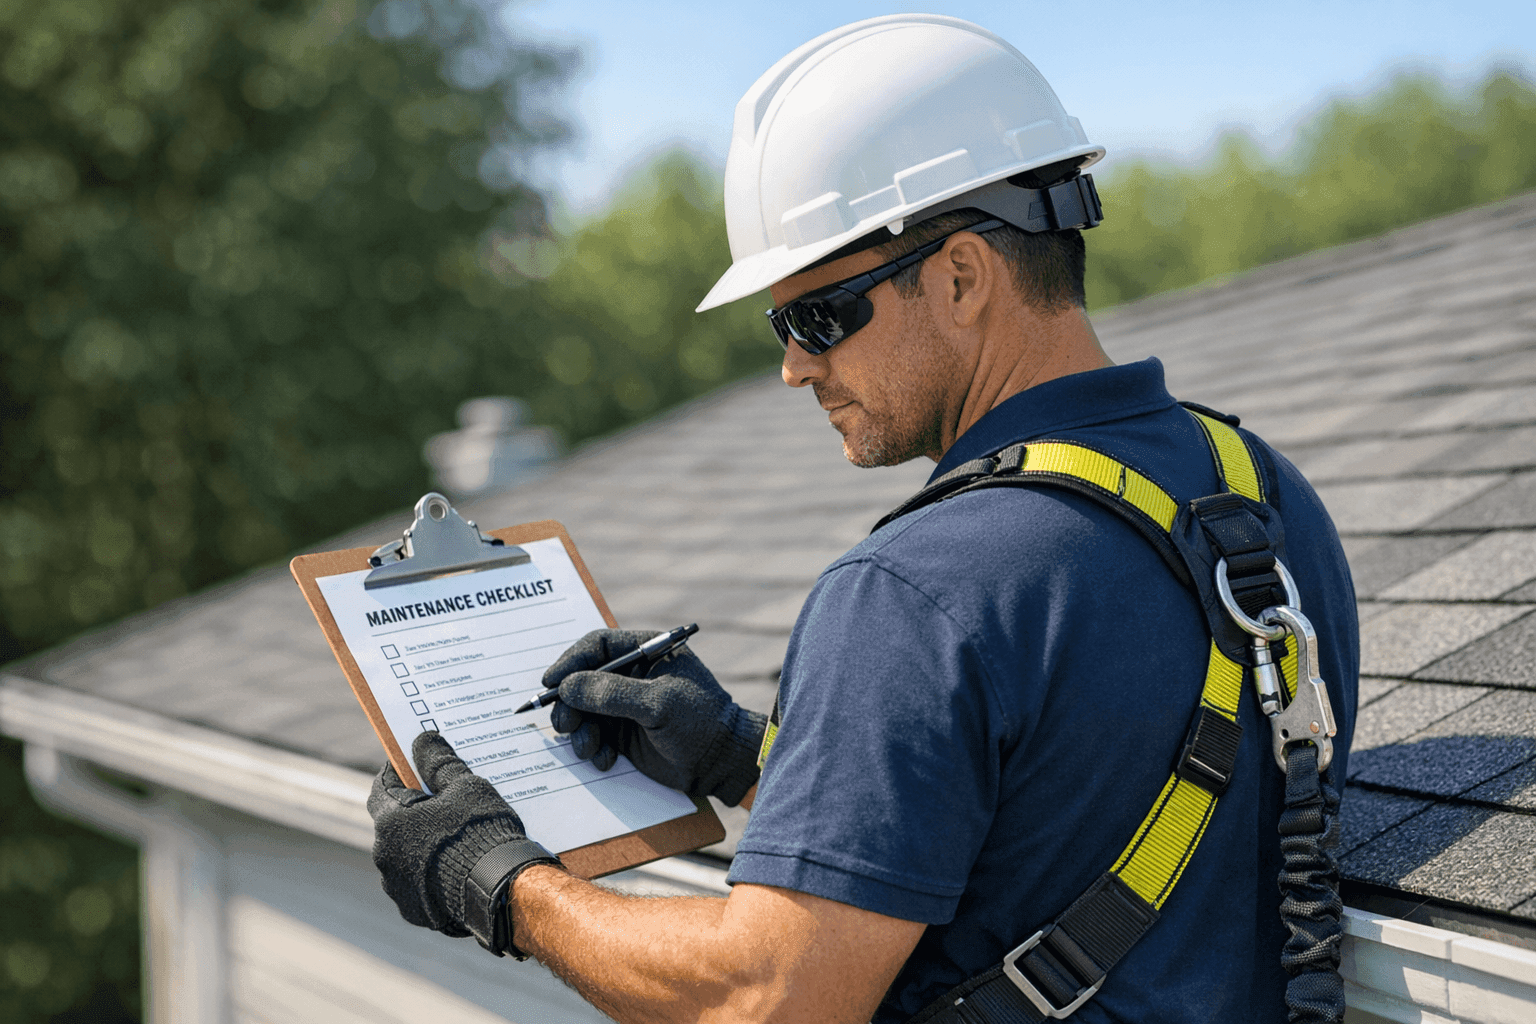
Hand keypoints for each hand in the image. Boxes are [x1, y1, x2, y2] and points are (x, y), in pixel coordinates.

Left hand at [368, 732, 559, 955]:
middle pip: (393, 823)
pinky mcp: (414, 910)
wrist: (502, 890)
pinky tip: (456, 865)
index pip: (382, 787)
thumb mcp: (466, 787)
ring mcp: (397, 887)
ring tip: (454, 837)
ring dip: (420, 843)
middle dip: (413, 810)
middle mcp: (384, 856)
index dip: (398, 773)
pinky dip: (431, 872)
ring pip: (404, 855)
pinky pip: (417, 883)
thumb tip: (423, 739)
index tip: (413, 764)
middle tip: (442, 800)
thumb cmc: (482, 831)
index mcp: (391, 822)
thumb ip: (439, 762)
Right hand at [543, 629, 765, 806]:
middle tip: (565, 724)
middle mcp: (630, 675)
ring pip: (582, 711)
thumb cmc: (699, 722)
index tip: (551, 683)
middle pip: (581, 680)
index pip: (596, 645)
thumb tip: (567, 687)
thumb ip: (613, 693)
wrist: (720, 763)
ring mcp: (624, 706)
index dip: (570, 662)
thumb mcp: (658, 703)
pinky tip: (607, 760)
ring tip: (590, 748)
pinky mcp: (622, 734)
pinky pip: (592, 736)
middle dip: (569, 703)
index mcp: (645, 652)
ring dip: (578, 731)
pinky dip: (592, 750)